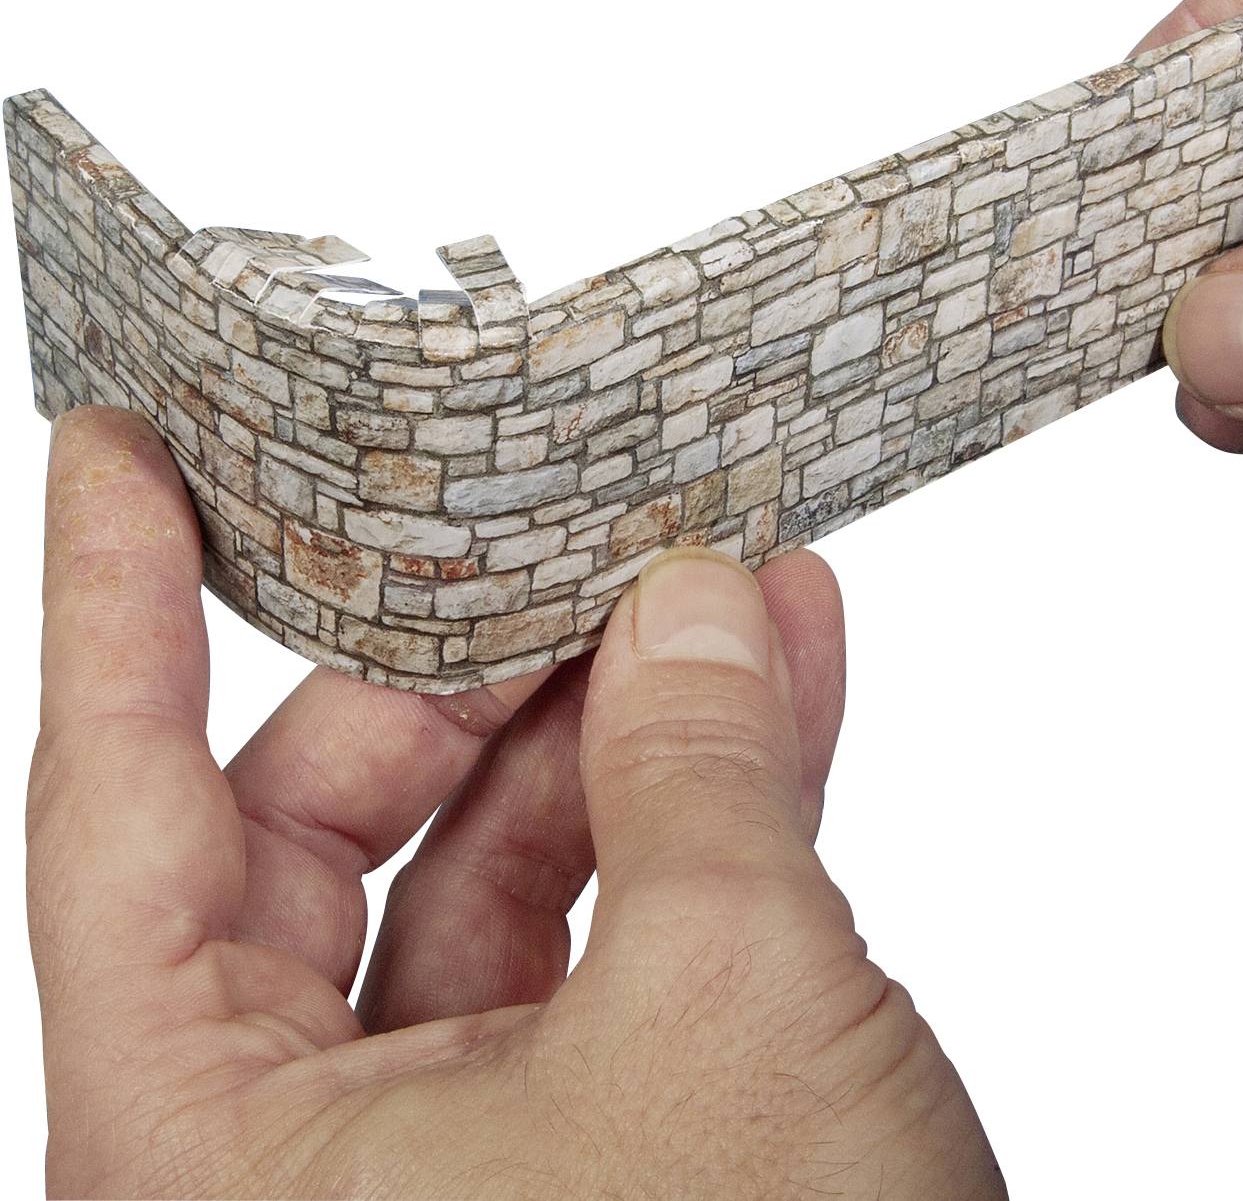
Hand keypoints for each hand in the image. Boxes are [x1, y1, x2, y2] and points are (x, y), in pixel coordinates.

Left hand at [29, 406, 1002, 1198]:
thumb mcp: (729, 1005)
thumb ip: (697, 773)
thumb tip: (700, 604)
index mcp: (210, 1156)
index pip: (116, 822)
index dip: (114, 612)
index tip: (122, 457)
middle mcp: (297, 1163)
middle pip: (331, 828)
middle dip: (471, 661)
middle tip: (565, 522)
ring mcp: (455, 1157)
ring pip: (499, 875)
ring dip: (629, 723)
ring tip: (728, 587)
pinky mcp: (595, 1148)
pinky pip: (613, 936)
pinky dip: (698, 814)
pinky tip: (783, 694)